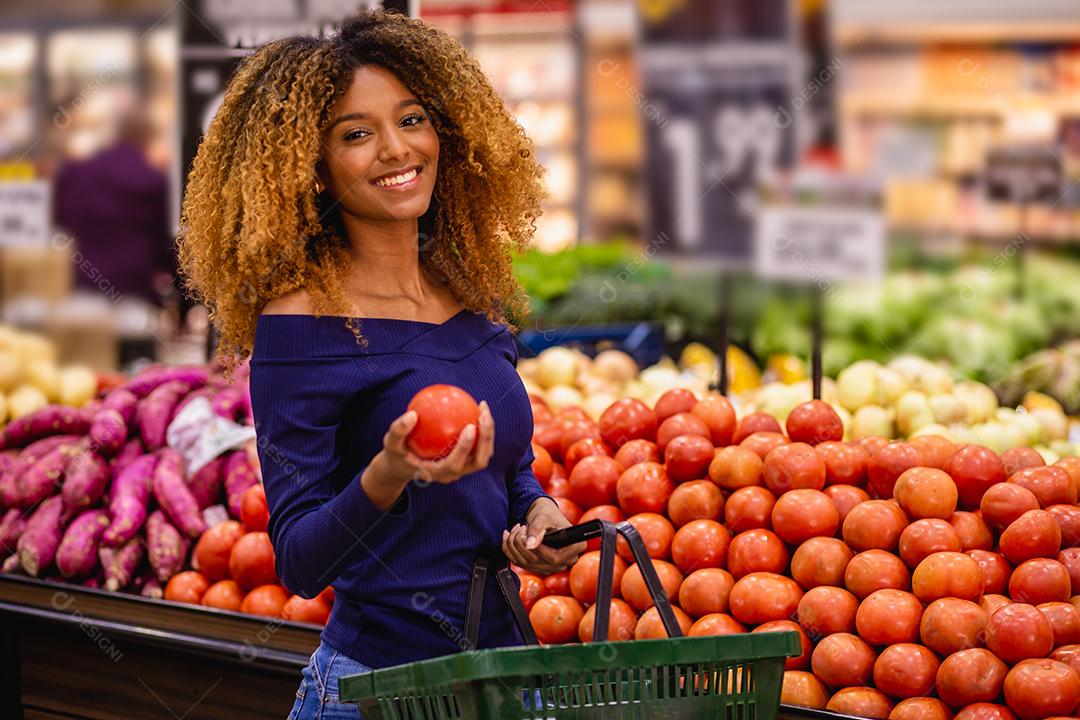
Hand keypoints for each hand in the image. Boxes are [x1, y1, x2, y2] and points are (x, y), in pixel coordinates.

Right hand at [365, 402, 495, 503]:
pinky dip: (482, 429)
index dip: (465, 448)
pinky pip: (479, 445)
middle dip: (485, 439)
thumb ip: (398, 430)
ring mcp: (462, 469)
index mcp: (437, 473)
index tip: (470, 426)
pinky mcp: (466, 460)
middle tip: (482, 414)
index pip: (455, 464)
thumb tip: (412, 414)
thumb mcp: (390, 443)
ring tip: (483, 408)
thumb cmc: (397, 453)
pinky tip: (476, 408)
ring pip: (483, 454)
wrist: (403, 465)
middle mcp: (454, 474)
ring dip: (488, 433)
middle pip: (478, 461)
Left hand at [503, 498, 584, 575]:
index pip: (556, 558)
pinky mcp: (540, 567)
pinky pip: (521, 564)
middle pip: (539, 562)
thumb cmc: (548, 513)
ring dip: (514, 546)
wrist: (543, 516)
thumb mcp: (543, 517)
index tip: (525, 534)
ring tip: (516, 530)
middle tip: (519, 528)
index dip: (538, 549)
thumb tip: (530, 545)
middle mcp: (567, 560)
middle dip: (521, 545)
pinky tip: (509, 537)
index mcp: (576, 547)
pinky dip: (510, 550)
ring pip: (527, 564)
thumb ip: (537, 529)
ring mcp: (554, 566)